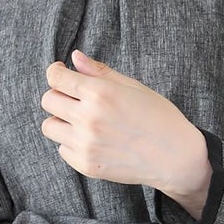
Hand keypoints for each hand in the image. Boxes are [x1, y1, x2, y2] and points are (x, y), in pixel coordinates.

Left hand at [39, 49, 209, 194]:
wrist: (176, 157)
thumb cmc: (159, 117)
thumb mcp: (133, 87)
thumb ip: (99, 72)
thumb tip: (74, 58)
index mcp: (100, 93)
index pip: (55, 77)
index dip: (57, 73)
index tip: (62, 74)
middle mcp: (88, 118)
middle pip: (48, 100)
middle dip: (59, 96)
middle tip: (75, 100)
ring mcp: (86, 144)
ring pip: (49, 127)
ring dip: (61, 121)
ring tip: (82, 122)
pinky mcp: (87, 165)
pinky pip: (62, 149)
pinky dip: (72, 144)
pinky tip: (94, 141)